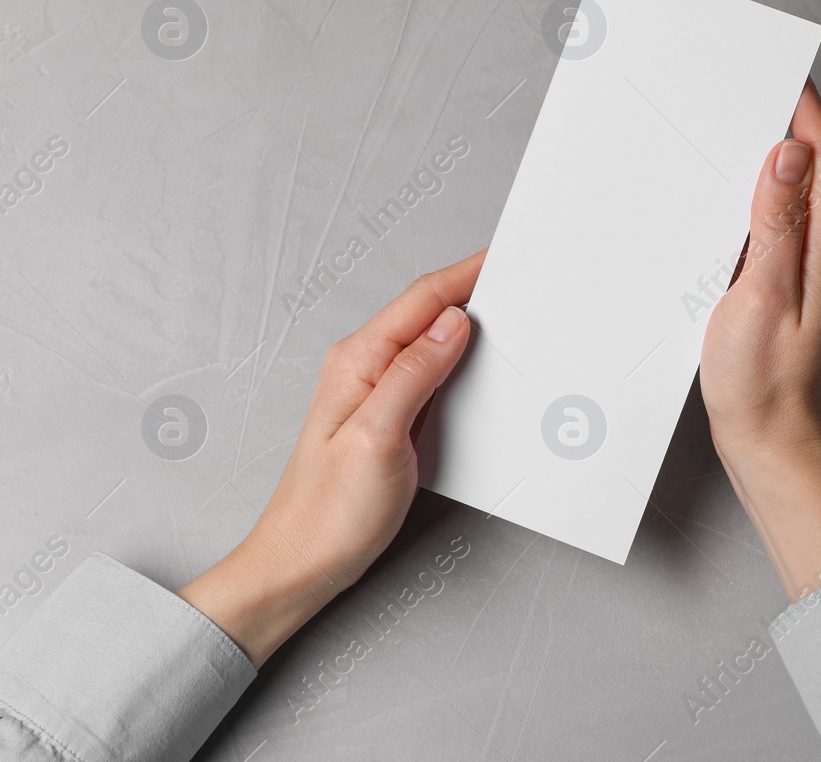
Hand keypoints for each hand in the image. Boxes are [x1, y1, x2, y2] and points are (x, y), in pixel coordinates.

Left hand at [178, 249, 483, 664]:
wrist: (302, 563)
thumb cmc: (329, 512)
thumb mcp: (378, 437)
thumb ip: (414, 374)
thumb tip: (452, 324)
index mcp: (358, 360)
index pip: (422, 299)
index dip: (466, 274)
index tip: (504, 257)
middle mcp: (363, 367)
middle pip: (426, 312)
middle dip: (472, 292)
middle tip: (518, 282)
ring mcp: (373, 392)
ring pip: (430, 341)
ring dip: (467, 326)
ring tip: (507, 317)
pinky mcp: (386, 417)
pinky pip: (428, 374)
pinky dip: (458, 362)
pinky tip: (478, 369)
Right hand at [699, 79, 820, 600]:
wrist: (773, 446)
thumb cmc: (767, 384)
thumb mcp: (763, 295)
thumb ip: (777, 223)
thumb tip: (787, 153)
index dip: (806, 106)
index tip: (781, 68)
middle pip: (817, 166)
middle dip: (789, 118)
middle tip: (750, 84)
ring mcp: (812, 269)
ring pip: (797, 192)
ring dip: (772, 155)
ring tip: (734, 124)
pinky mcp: (789, 287)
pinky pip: (779, 223)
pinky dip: (757, 196)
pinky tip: (726, 197)